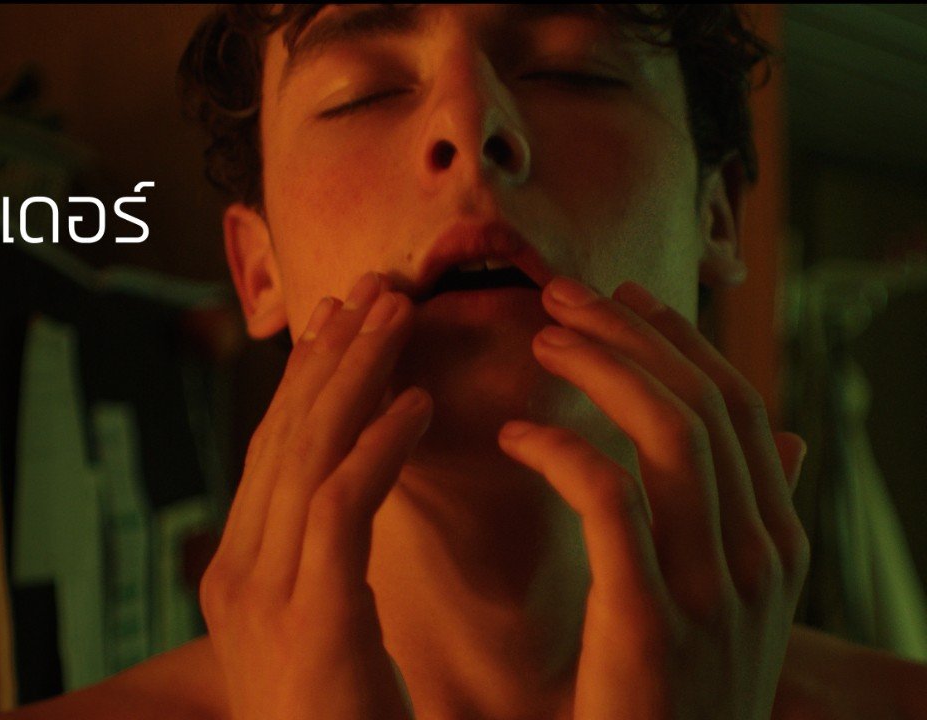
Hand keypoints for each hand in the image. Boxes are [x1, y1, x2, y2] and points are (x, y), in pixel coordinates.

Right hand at [201, 272, 427, 719]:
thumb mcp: (322, 638)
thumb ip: (323, 569)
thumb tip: (345, 506)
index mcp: (238, 573)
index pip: (272, 453)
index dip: (308, 378)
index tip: (345, 319)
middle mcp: (236, 573)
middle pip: (282, 436)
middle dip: (329, 355)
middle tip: (374, 286)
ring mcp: (262, 596)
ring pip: (306, 455)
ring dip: (355, 376)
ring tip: (397, 314)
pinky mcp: (310, 621)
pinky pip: (343, 510)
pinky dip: (378, 448)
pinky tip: (419, 403)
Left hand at [497, 276, 809, 719]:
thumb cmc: (675, 698)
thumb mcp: (739, 607)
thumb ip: (757, 521)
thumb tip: (792, 439)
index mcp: (778, 546)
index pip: (739, 407)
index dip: (680, 340)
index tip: (623, 297)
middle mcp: (760, 560)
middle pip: (705, 404)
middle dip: (631, 334)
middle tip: (562, 295)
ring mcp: (713, 593)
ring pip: (669, 433)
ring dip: (600, 369)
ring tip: (539, 340)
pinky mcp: (648, 622)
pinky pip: (611, 500)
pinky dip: (561, 451)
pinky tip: (515, 436)